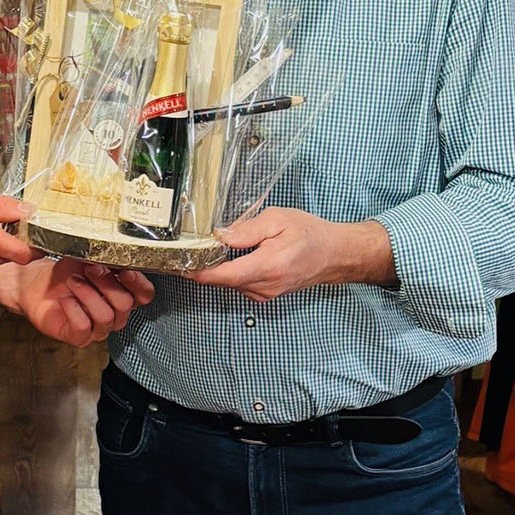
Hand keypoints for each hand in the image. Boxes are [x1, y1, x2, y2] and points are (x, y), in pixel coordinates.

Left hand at [5, 257, 153, 345]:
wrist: (38, 284)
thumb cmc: (67, 273)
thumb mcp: (90, 259)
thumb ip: (109, 259)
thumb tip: (120, 252)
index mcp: (124, 294)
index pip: (145, 295)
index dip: (138, 284)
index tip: (125, 270)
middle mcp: (116, 314)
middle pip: (125, 304)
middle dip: (106, 283)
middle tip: (89, 268)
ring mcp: (98, 329)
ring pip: (105, 316)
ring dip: (87, 294)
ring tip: (72, 281)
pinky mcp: (79, 337)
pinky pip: (83, 326)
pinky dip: (73, 309)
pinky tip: (64, 299)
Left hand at [192, 210, 396, 301]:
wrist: (333, 254)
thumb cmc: (309, 234)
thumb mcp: (278, 220)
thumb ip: (246, 230)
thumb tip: (220, 237)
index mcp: (268, 266)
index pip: (225, 276)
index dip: (200, 273)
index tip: (181, 266)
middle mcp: (265, 286)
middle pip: (223, 280)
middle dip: (208, 266)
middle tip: (195, 248)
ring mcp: (266, 294)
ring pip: (231, 283)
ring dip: (222, 269)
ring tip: (222, 249)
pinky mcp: (266, 295)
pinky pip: (241, 285)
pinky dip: (234, 272)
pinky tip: (240, 258)